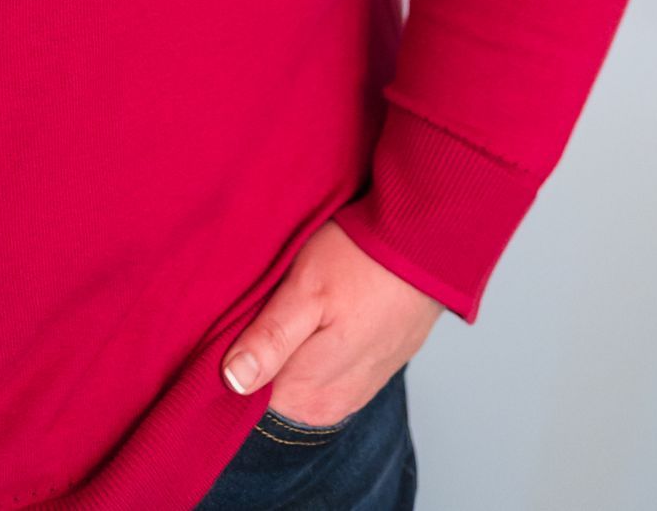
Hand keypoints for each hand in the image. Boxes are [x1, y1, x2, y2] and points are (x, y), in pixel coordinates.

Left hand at [220, 223, 443, 424]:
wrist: (427, 248)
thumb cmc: (363, 262)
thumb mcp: (306, 290)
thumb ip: (271, 340)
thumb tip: (233, 382)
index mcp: (308, 395)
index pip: (244, 395)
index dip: (229, 356)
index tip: (230, 322)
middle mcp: (329, 407)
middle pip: (269, 388)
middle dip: (256, 351)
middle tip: (259, 303)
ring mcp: (351, 392)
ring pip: (294, 377)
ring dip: (284, 346)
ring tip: (289, 303)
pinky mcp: (367, 373)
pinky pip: (321, 369)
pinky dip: (311, 344)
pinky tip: (314, 312)